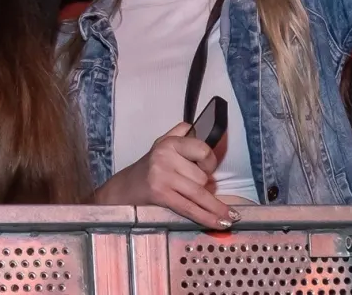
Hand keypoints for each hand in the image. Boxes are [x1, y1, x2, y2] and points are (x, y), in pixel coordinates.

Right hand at [91, 122, 234, 228]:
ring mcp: (162, 176)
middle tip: (203, 191)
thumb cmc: (149, 168)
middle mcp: (165, 157)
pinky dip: (208, 217)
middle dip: (207, 187)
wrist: (125, 188)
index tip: (208, 170)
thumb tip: (199, 127)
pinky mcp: (161, 195)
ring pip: (199, 193)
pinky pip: (190, 208)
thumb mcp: (162, 144)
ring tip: (226, 217)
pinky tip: (222, 223)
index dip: (210, 163)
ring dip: (212, 207)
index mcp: (169, 143)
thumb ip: (180, 133)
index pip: (203, 150)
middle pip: (202, 176)